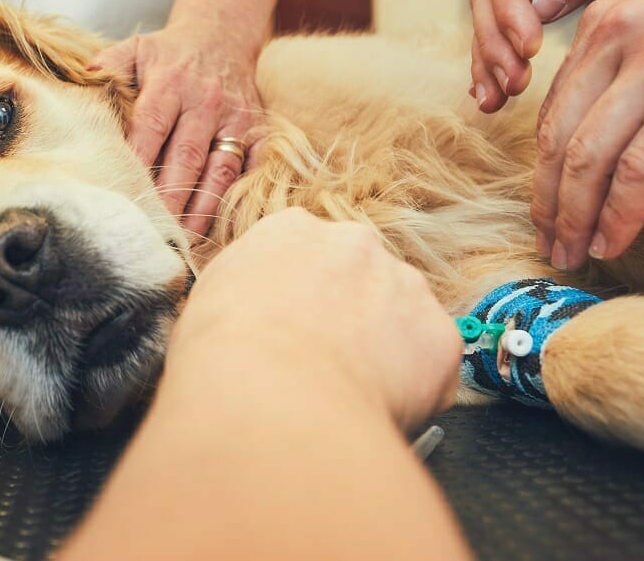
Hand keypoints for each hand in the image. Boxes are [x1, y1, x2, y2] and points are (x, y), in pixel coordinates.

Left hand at [91, 21, 264, 239]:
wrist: (222, 35)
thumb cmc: (169, 53)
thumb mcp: (136, 48)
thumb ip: (109, 66)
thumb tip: (83, 81)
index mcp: (171, 83)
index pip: (151, 126)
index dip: (138, 161)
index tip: (122, 193)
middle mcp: (205, 102)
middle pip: (186, 156)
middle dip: (170, 196)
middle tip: (152, 230)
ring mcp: (236, 119)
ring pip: (220, 169)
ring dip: (202, 206)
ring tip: (184, 238)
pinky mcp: (258, 131)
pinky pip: (252, 168)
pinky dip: (238, 196)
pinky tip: (221, 223)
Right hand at [169, 208, 461, 432]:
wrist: (268, 398)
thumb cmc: (222, 358)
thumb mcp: (204, 306)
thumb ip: (237, 296)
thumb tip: (240, 320)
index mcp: (290, 231)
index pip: (305, 256)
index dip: (299, 298)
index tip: (292, 331)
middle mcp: (354, 243)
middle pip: (361, 278)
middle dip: (349, 318)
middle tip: (324, 368)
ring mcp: (405, 285)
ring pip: (402, 319)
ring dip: (385, 351)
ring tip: (348, 397)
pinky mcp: (440, 337)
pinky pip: (433, 366)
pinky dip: (415, 391)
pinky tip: (376, 411)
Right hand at [469, 0, 643, 111]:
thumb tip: (540, 9)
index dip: (511, 7)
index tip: (530, 48)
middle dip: (494, 42)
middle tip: (514, 84)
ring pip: (485, 11)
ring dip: (488, 57)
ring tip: (495, 100)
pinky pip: (498, 19)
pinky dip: (495, 54)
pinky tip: (490, 89)